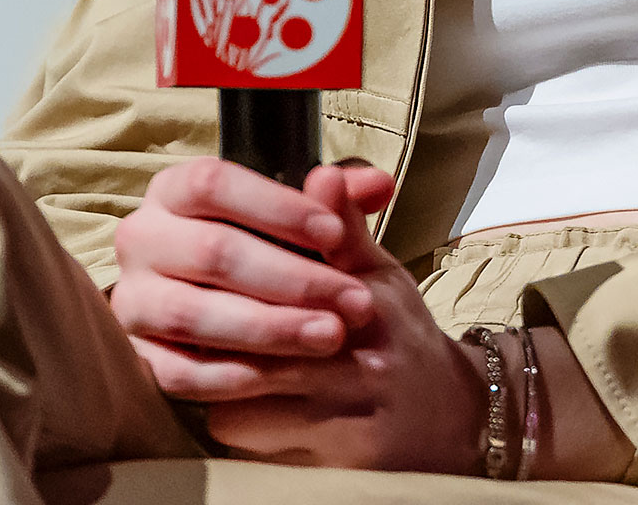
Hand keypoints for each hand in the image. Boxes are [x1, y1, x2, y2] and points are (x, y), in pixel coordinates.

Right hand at [110, 155, 393, 403]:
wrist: (250, 320)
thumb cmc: (281, 255)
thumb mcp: (316, 225)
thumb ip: (344, 202)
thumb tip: (374, 185)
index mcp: (176, 189)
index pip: (215, 183)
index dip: (277, 208)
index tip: (334, 235)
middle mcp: (142, 238)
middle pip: (212, 251)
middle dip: (293, 279)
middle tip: (354, 300)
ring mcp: (133, 300)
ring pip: (193, 313)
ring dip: (270, 328)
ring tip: (330, 336)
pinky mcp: (136, 357)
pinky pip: (177, 372)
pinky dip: (233, 373)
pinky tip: (283, 372)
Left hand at [193, 162, 488, 470]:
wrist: (449, 417)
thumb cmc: (399, 336)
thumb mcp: (379, 273)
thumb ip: (344, 228)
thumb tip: (321, 173)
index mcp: (366, 305)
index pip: (288, 285)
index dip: (240, 274)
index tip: (210, 265)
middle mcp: (356, 361)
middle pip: (255, 345)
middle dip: (218, 329)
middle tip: (189, 312)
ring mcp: (343, 418)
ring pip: (241, 399)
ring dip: (217, 380)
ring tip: (205, 355)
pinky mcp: (331, 464)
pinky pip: (253, 442)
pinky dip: (236, 421)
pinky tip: (235, 402)